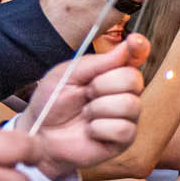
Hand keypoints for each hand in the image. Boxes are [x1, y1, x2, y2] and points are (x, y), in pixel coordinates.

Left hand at [23, 36, 147, 177]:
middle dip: (102, 85)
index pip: (135, 55)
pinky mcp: (125, 138)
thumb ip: (95, 63)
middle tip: (85, 93)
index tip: (133, 42)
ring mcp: (127, 115)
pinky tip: (90, 131)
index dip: (138, 47)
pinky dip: (99, 129)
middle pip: (133, 78)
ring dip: (98, 109)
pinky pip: (122, 128)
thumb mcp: (66, 75)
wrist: (41, 134)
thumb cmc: (52, 103)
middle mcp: (125, 92)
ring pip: (129, 104)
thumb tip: (126, 47)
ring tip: (85, 114)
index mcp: (111, 72)